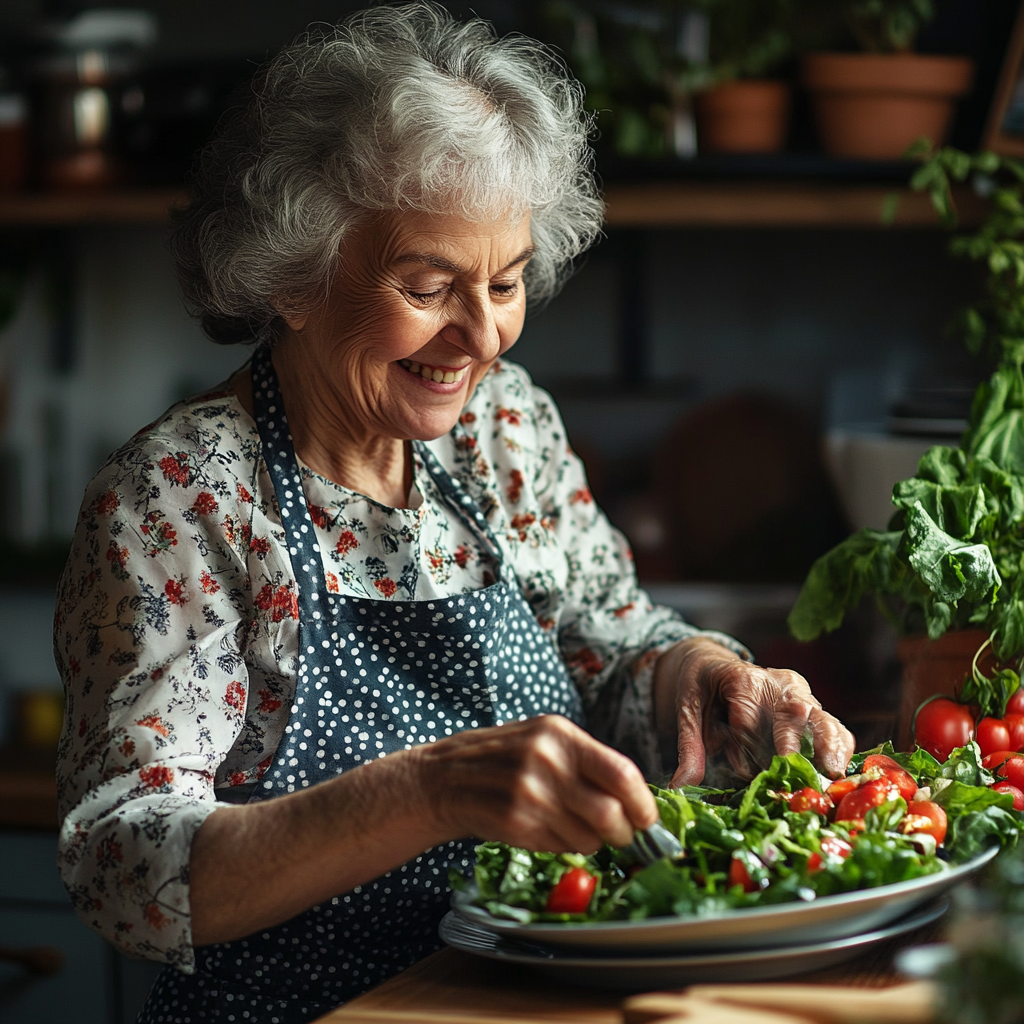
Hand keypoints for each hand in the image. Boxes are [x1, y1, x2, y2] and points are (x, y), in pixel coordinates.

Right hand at [417, 715, 657, 853]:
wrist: (442, 779)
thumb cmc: (502, 759)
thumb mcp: (543, 741)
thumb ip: (586, 762)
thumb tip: (637, 797)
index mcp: (559, 734)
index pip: (622, 773)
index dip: (642, 804)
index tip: (646, 818)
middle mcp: (546, 760)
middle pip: (611, 813)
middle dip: (623, 832)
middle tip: (619, 834)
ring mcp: (528, 793)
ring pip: (589, 837)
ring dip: (590, 842)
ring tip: (570, 827)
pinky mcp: (514, 823)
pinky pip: (561, 848)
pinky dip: (562, 847)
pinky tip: (544, 830)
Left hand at [655, 638, 854, 786]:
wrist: (715, 664)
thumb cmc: (702, 686)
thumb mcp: (687, 709)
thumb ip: (689, 747)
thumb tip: (681, 786)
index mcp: (743, 679)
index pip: (748, 719)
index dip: (745, 749)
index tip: (741, 772)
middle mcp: (778, 682)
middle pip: (793, 714)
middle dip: (795, 746)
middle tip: (798, 774)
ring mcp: (800, 694)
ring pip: (822, 718)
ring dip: (828, 749)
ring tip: (829, 775)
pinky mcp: (814, 707)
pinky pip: (833, 727)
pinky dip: (840, 749)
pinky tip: (839, 773)